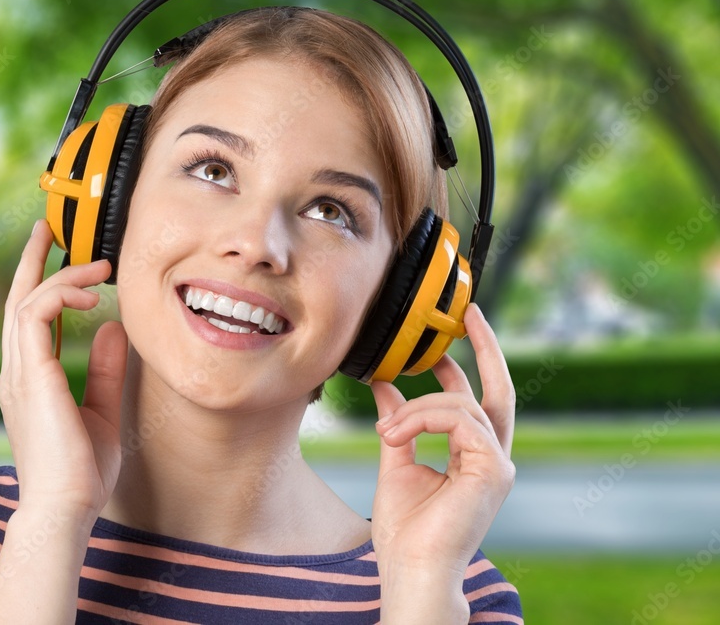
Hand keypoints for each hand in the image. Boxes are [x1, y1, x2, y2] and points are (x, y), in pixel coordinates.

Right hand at [0, 220, 127, 523]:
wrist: (67, 508)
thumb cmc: (81, 471)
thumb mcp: (101, 409)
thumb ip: (103, 368)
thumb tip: (110, 328)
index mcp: (29, 379)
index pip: (28, 318)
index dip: (42, 282)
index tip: (61, 256)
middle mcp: (17, 371)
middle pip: (16, 299)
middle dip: (32, 260)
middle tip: (48, 227)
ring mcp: (18, 373)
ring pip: (25, 300)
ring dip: (59, 274)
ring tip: (97, 266)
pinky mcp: (29, 375)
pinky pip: (34, 315)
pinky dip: (58, 296)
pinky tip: (88, 296)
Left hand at [370, 304, 514, 598]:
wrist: (411, 568)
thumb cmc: (405, 529)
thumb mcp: (396, 461)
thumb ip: (397, 423)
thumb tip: (384, 386)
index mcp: (473, 457)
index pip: (475, 401)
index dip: (464, 366)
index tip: (441, 341)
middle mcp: (493, 458)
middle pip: (499, 391)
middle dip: (486, 348)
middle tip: (468, 314)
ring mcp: (498, 465)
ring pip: (461, 406)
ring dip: (417, 409)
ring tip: (385, 431)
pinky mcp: (493, 470)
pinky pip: (459, 420)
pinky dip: (423, 420)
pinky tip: (396, 436)